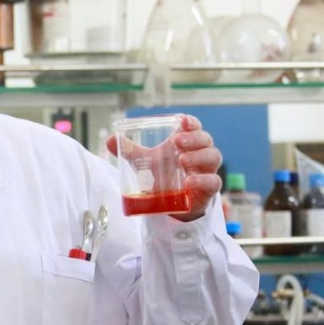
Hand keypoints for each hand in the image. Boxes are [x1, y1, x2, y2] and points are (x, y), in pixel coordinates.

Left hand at [106, 115, 222, 221]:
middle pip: (205, 139)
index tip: (183, 121)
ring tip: (182, 160)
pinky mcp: (209, 189)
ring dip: (198, 157)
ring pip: (213, 157)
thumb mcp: (145, 162)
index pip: (194, 126)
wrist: (170, 203)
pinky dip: (203, 180)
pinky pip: (213, 182)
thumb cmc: (162, 175)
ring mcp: (206, 170)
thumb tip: (109, 139)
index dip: (191, 122)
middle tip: (177, 142)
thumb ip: (129, 151)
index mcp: (186, 142)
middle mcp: (200, 153)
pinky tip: (189, 181)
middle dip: (193, 138)